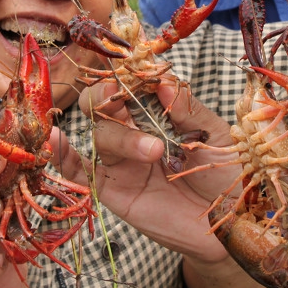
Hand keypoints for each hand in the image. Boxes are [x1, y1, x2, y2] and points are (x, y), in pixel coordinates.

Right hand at [54, 77, 236, 264]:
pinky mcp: (114, 190)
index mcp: (159, 112)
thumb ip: (187, 109)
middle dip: (107, 95)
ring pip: (100, 134)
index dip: (128, 71)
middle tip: (121, 97)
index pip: (133, 83)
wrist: (231, 224)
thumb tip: (162, 79)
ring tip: (155, 151)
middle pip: (104, 103)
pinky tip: (55, 139)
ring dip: (121, 136)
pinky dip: (63, 155)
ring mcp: (122, 161)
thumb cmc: (226, 173)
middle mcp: (135, 131)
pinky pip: (80, 171)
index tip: (134, 63)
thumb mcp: (215, 135)